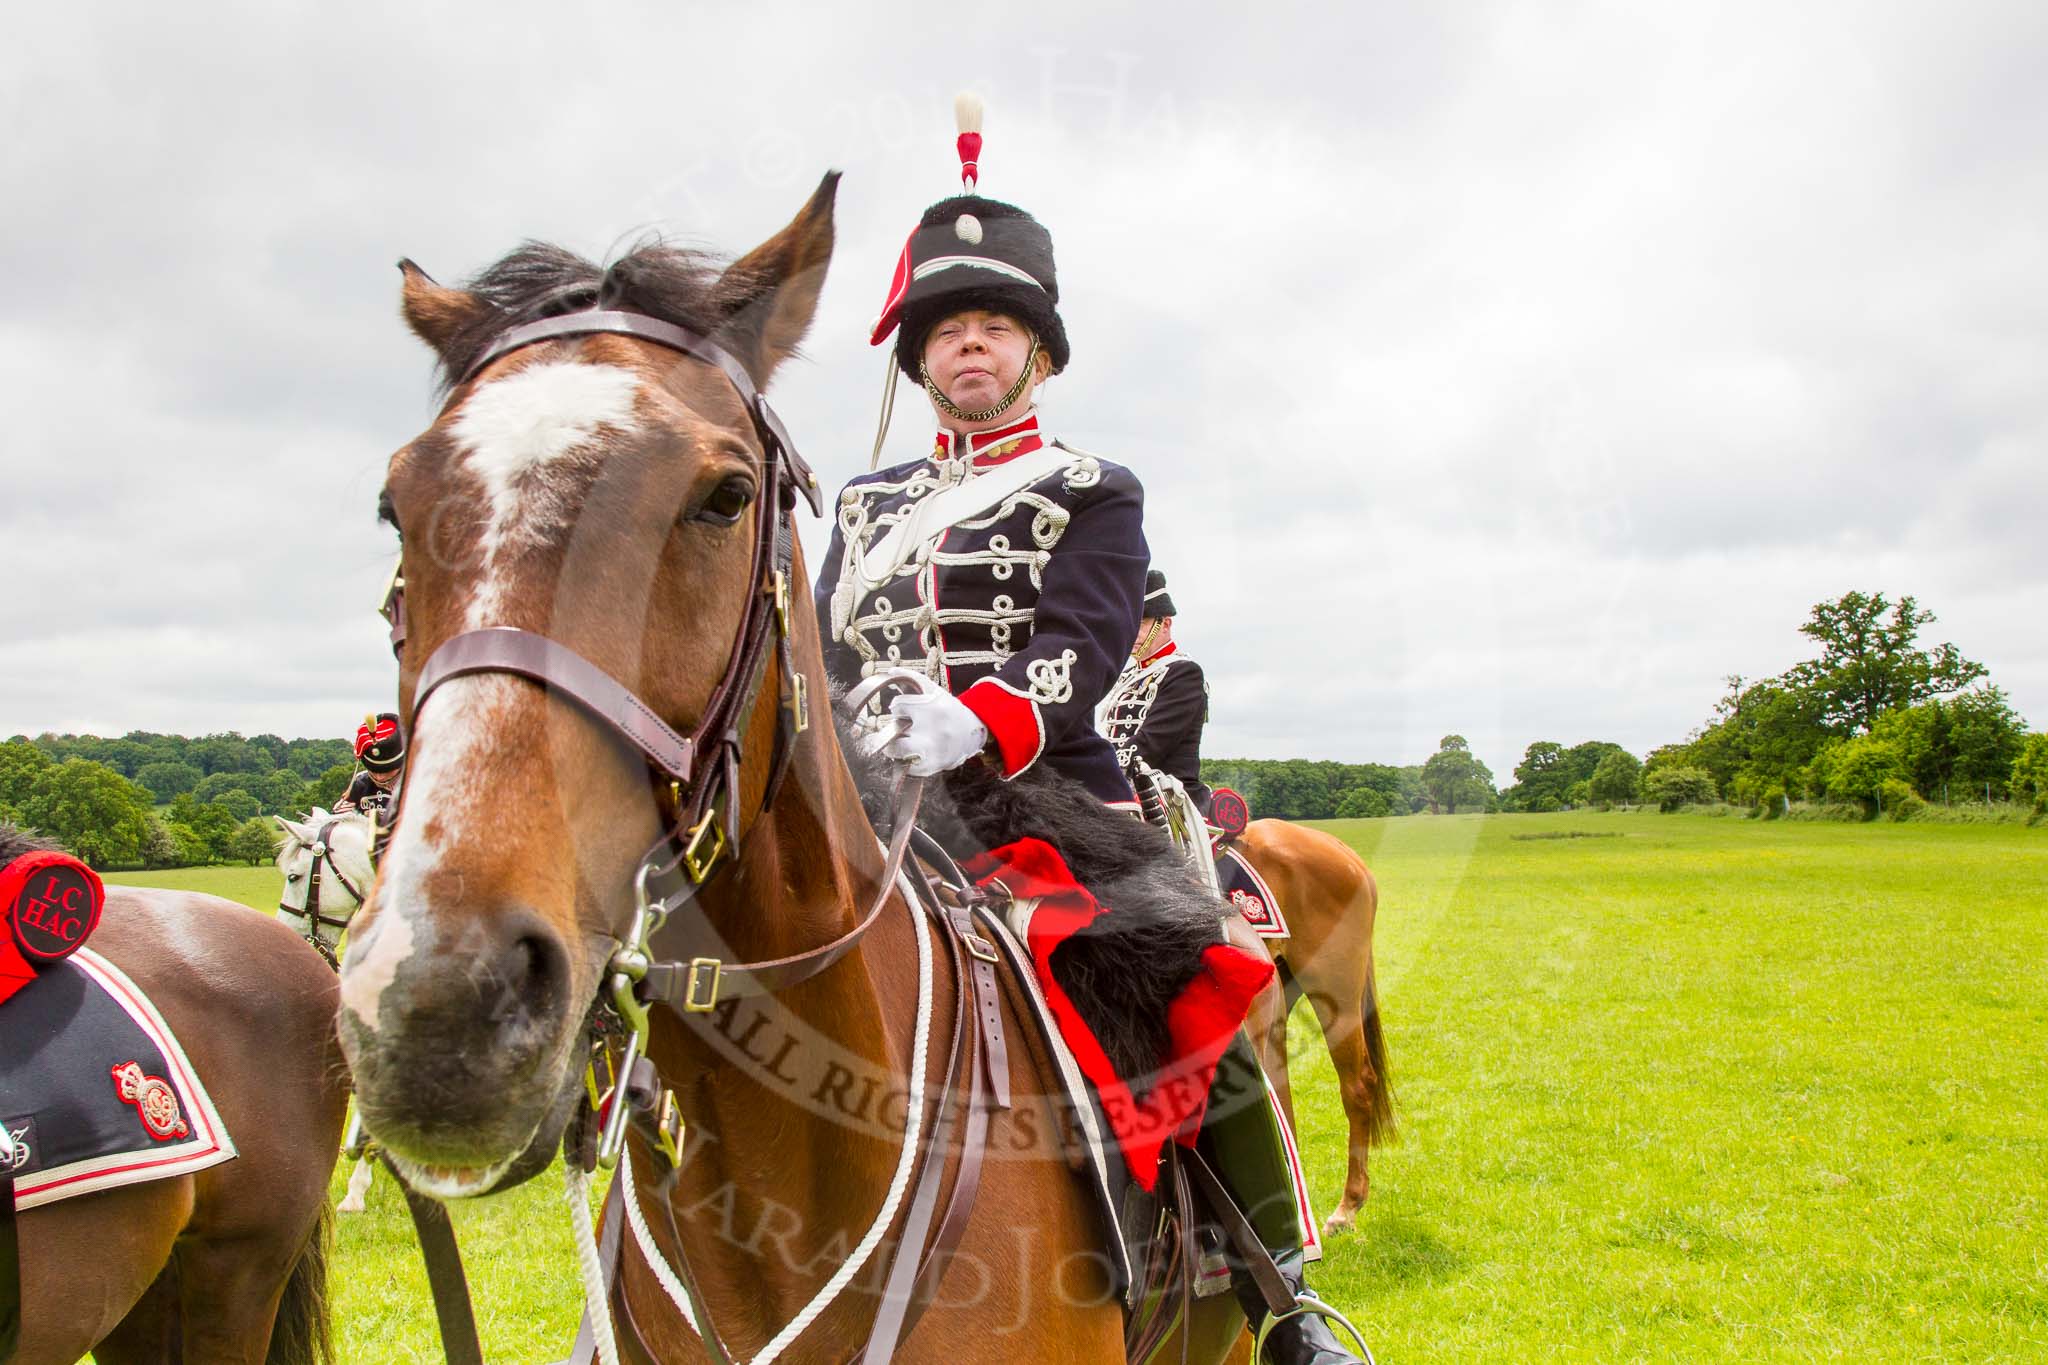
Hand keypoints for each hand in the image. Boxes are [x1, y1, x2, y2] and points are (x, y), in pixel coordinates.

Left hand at [844, 668, 988, 776]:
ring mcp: (932, 751)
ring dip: (893, 745)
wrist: (971, 735)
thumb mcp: (934, 691)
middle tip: (906, 726)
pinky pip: (904, 765)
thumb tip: (890, 670)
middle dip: (896, 726)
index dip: (900, 707)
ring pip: (895, 749)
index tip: (906, 709)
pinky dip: (903, 759)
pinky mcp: (930, 766)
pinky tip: (912, 752)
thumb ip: (913, 679)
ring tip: (902, 740)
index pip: (898, 706)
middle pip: (894, 728)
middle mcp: (933, 731)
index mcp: (934, 708)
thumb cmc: (948, 710)